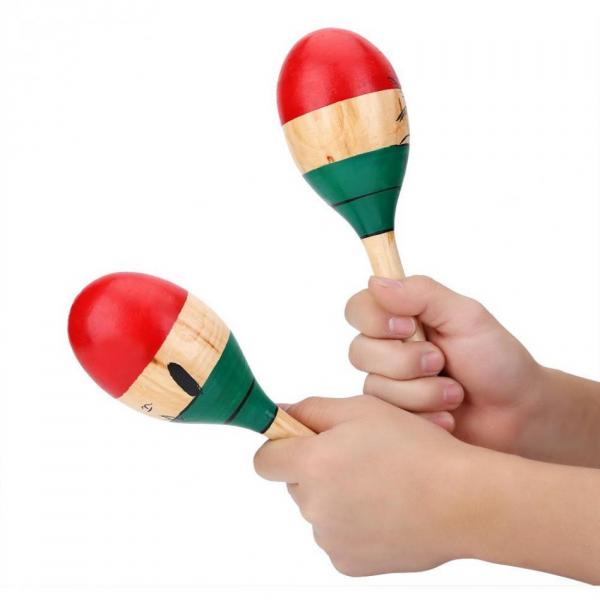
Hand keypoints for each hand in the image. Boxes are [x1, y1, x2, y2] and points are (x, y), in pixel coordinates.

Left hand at [255, 395, 473, 575]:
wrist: (462, 501)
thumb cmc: (416, 449)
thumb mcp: (362, 409)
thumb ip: (312, 409)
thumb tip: (279, 413)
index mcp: (312, 464)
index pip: (264, 459)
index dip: (281, 446)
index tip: (300, 441)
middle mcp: (314, 506)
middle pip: (295, 484)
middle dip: (316, 469)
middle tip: (357, 458)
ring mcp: (330, 539)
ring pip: (318, 510)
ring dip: (335, 497)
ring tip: (379, 484)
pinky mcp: (348, 565)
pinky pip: (337, 537)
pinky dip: (352, 525)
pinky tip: (385, 510)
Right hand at [345, 276, 543, 456]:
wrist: (518, 413)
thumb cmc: (496, 359)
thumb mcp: (466, 316)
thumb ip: (422, 294)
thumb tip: (376, 282)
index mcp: (401, 316)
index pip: (357, 309)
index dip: (375, 320)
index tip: (409, 327)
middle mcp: (389, 348)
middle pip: (360, 352)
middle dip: (407, 362)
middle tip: (442, 363)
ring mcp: (390, 383)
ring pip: (375, 387)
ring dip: (422, 392)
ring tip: (454, 394)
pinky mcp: (396, 416)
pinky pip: (389, 417)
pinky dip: (424, 415)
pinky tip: (448, 416)